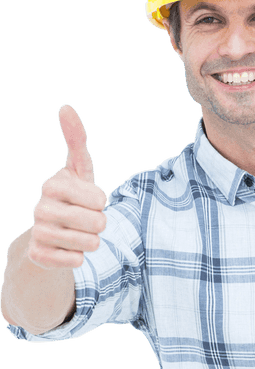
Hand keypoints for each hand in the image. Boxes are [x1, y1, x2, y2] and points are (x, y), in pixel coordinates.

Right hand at [28, 104, 106, 269]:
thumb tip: (66, 107)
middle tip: (86, 221)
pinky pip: (75, 261)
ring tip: (78, 235)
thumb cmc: (72, 197)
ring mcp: (38, 232)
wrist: (50, 234)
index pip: (99, 199)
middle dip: (99, 225)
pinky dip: (78, 257)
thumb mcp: (78, 169)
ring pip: (89, 244)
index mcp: (53, 184)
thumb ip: (76, 140)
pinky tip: (67, 249)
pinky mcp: (39, 255)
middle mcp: (41, 207)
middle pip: (97, 223)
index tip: (88, 201)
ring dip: (90, 242)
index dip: (100, 203)